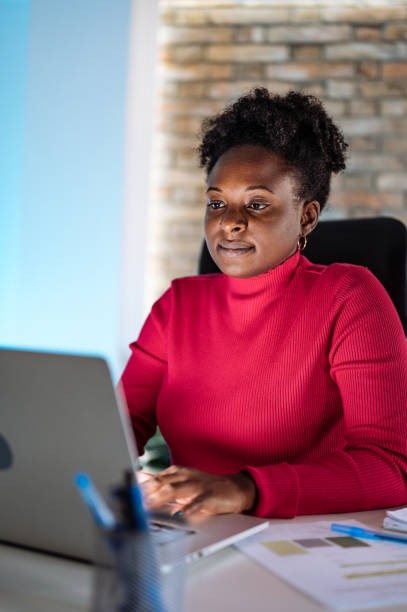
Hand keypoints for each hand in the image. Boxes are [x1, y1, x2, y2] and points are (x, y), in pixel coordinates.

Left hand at [140, 466, 256, 518]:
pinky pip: (197, 503)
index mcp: (176, 473)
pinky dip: (187, 509)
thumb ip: (160, 482)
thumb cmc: (204, 488)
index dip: (138, 488)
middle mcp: (184, 476)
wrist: (235, 488)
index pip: (153, 479)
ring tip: (147, 508)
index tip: (123, 494)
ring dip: (159, 499)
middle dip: (144, 493)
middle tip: (130, 503)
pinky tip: (179, 517)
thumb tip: (138, 479)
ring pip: (174, 490)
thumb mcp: (181, 483)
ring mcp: (196, 485)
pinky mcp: (209, 496)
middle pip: (160, 483)